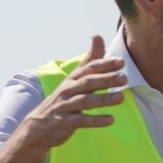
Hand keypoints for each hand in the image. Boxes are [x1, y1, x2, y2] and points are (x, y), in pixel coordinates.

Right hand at [20, 35, 125, 151]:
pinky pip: (80, 120)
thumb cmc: (63, 100)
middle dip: (106, 79)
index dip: (104, 64)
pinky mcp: (63, 122)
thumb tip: (97, 36)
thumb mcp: (75, 79)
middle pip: (88, 83)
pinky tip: (110, 120)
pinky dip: (95, 120)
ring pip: (84, 101)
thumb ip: (90, 60)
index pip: (89, 68)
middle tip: (124, 78)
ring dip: (103, 99)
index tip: (121, 61)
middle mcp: (68, 90)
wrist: (37, 126)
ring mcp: (65, 106)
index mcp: (73, 79)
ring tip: (121, 98)